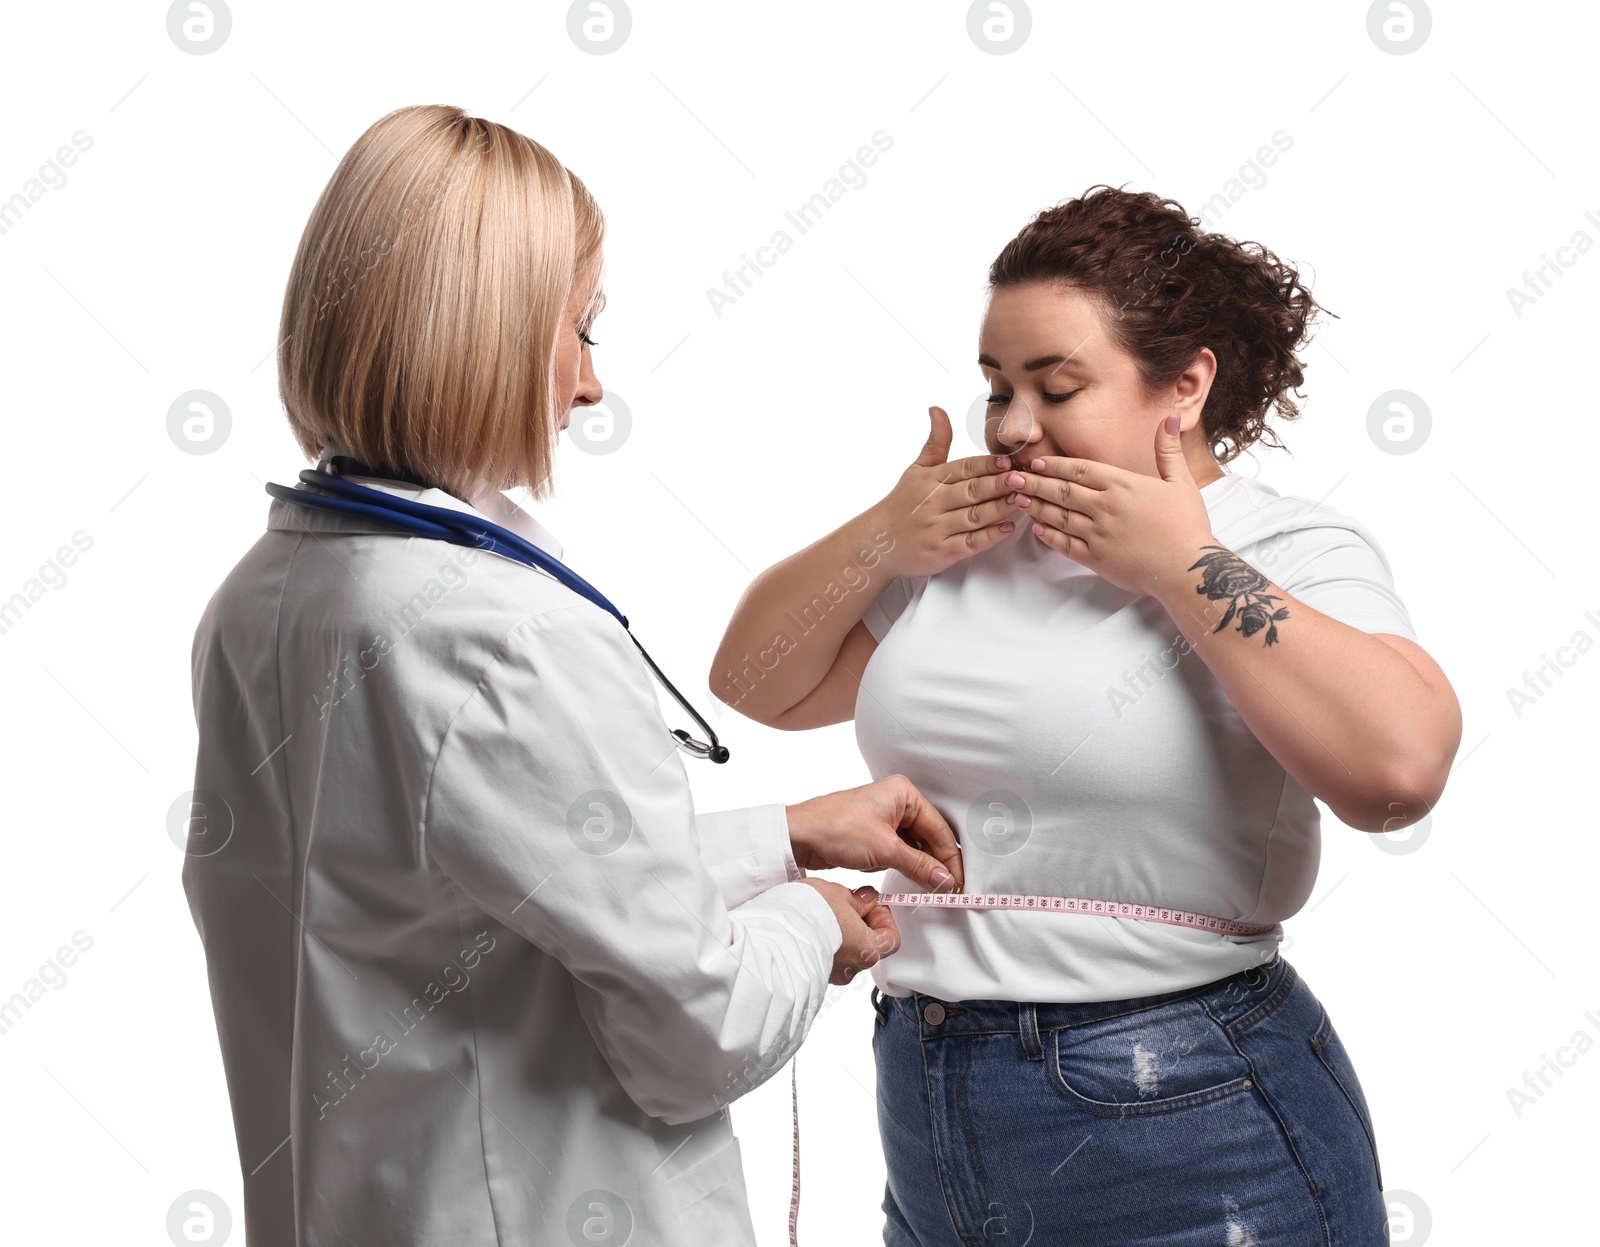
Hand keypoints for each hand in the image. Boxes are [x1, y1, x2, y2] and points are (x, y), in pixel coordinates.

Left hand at [786, 775, 963, 892]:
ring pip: (914, 846)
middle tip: (947, 888)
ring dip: (920, 866)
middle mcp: (897, 801)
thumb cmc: (835, 828)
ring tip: (930, 887)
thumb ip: (919, 866)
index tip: (957, 881)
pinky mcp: (873, 833)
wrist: (798, 836)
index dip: (950, 857)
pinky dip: (904, 865)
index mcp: (904, 793)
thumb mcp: (885, 849)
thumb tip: (943, 880)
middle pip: (929, 836)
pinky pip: (898, 851)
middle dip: (936, 863)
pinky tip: (909, 879)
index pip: (939, 828)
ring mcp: (884, 818)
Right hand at [798, 879, 899, 984]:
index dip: (884, 918)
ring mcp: (831, 974)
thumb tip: (866, 900)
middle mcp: (852, 968)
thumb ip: (857, 899)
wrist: (772, 937)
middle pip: (867, 945)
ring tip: (821, 913)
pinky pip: (825, 957)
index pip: (892, 939)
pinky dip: (822, 943)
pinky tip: (809, 926)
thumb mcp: (838, 893)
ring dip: (839, 933)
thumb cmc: (808, 915)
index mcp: (868, 949)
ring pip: (844, 951)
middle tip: (844, 903)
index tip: (871, 903)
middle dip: (858, 923)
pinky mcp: (812, 975)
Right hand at [871, 405, 1018, 578]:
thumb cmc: (901, 504)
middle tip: (1024, 478)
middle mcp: (934, 502)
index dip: (988, 464)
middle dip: (1000, 483)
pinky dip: (990, 536)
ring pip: (975, 516)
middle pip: (973, 490)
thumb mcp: (916, 470)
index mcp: (931, 480)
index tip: (1010, 461)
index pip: (964, 468)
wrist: (878, 543)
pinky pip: (970, 543)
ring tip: (1023, 499)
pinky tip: (1008, 527)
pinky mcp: (942, 552)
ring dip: (1000, 507)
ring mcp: (938, 528)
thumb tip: (937, 409)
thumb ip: (936, 442)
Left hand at [1004, 412, 1215, 597]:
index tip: (1035, 463)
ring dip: (1036, 506)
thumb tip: (1170, 418)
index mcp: (1122, 484)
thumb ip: (1168, 450)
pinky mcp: (1095, 558)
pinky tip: (1036, 529)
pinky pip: (1063, 544)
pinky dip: (1048, 535)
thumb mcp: (1181, 482)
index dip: (1054, 465)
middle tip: (1011, 477)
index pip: (1078, 469)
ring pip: (1057, 516)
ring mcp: (1096, 533)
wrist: (1188, 569)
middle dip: (1034, 483)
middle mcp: (1104, 506)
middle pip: (1060, 490)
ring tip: (1017, 499)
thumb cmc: (1187, 526)